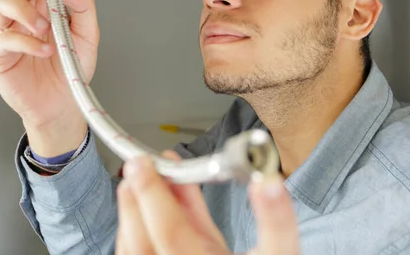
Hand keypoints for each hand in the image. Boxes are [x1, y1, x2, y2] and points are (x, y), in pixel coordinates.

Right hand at [0, 0, 99, 154]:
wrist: (65, 104)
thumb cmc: (72, 69)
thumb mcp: (90, 36)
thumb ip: (83, 8)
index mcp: (47, 2)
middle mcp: (26, 10)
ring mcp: (9, 29)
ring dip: (26, 11)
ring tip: (46, 31)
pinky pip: (2, 37)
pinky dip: (25, 42)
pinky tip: (43, 51)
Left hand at [115, 151, 299, 254]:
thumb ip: (276, 220)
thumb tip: (266, 183)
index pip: (170, 230)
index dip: (153, 194)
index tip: (145, 163)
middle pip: (141, 242)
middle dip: (136, 200)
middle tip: (136, 168)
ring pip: (135, 251)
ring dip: (133, 216)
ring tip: (136, 185)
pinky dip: (137, 234)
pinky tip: (146, 215)